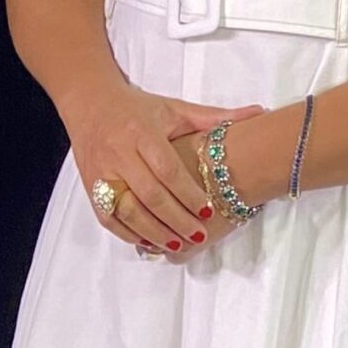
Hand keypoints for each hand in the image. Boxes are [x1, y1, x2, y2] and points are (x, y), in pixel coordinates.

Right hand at [63, 79, 261, 253]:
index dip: (188, 194)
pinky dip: (128, 233)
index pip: (167, 169)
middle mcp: (119, 153)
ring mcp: (101, 171)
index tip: (209, 212)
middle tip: (199, 235)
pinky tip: (150, 242)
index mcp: (142, 132)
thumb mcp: (174, 109)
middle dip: (176, 219)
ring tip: (178, 245)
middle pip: (149, 194)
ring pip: (126, 210)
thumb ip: (214, 117)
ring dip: (153, 232)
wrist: (90, 102)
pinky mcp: (89, 185)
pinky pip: (107, 217)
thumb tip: (258, 112)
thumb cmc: (138, 108)